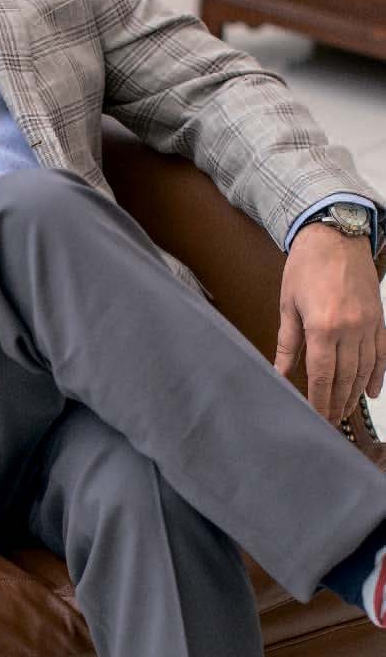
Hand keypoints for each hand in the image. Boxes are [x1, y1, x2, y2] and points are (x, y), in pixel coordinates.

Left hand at [275, 224, 385, 424]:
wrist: (335, 236)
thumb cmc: (307, 266)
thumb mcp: (288, 305)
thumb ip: (287, 344)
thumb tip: (280, 372)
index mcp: (323, 326)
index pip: (322, 376)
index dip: (319, 400)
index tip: (316, 417)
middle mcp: (350, 329)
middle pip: (345, 377)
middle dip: (337, 402)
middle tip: (330, 420)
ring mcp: (368, 324)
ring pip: (365, 369)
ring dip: (355, 393)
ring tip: (345, 409)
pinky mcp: (379, 318)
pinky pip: (381, 353)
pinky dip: (377, 375)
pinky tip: (371, 391)